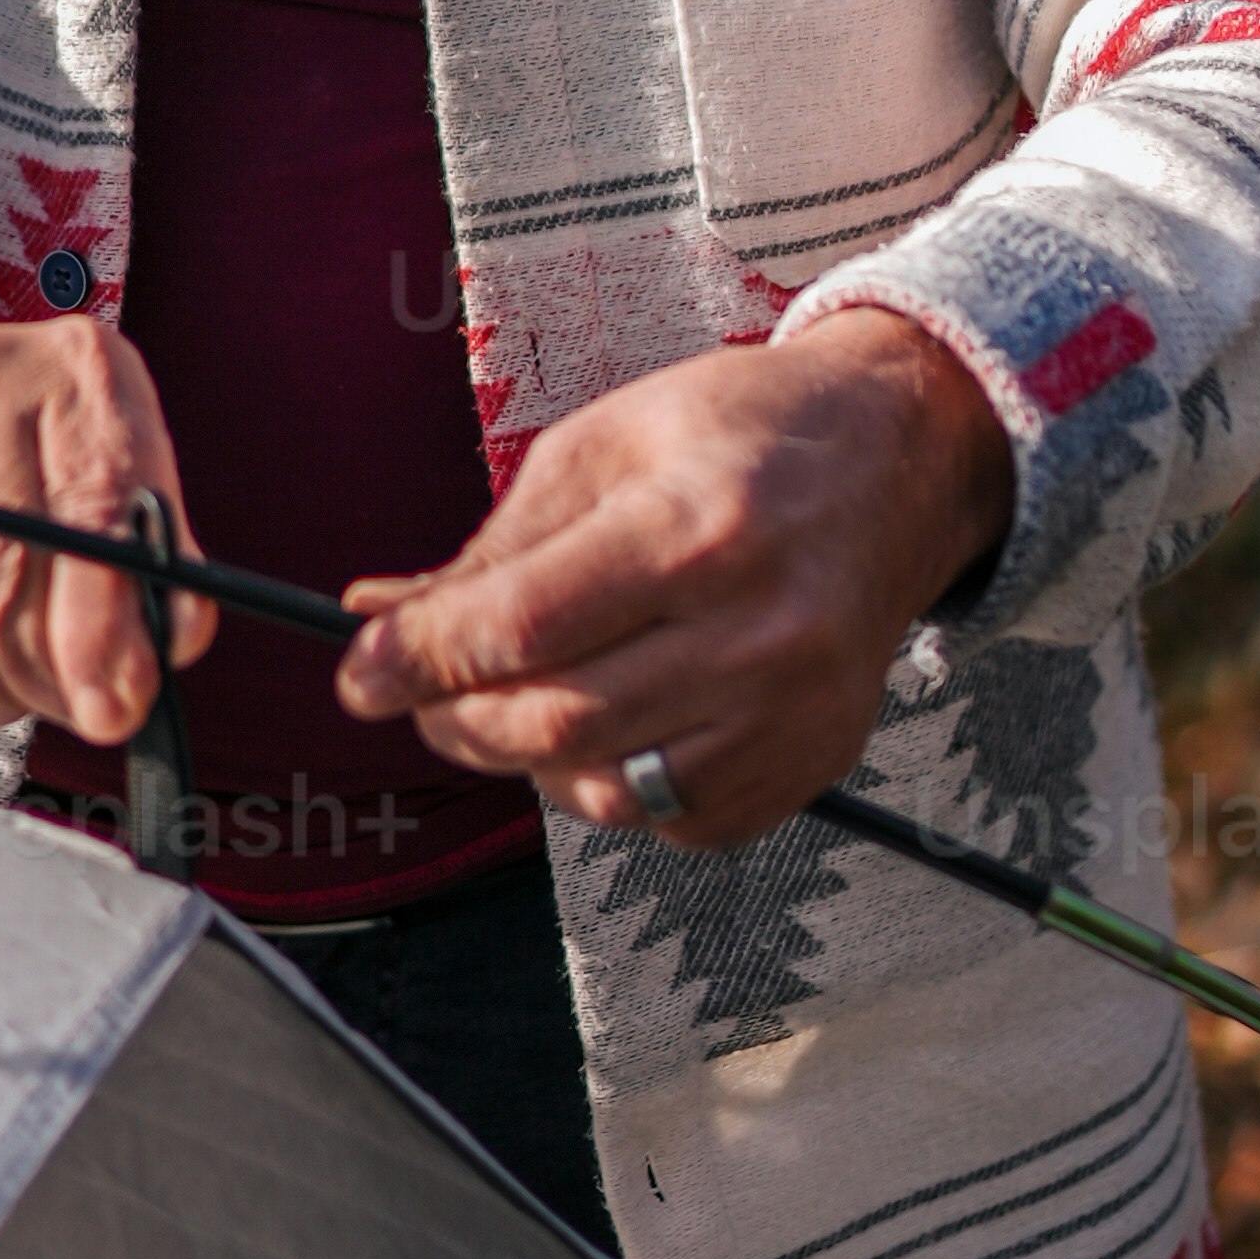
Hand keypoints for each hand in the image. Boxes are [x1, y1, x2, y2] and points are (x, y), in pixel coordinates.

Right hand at [0, 310, 208, 741]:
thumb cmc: (70, 478)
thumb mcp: (139, 496)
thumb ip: (159, 574)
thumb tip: (155, 656)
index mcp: (75, 372)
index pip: (88, 501)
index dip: (100, 617)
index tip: (115, 702)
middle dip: (40, 669)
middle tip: (74, 707)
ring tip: (17, 685)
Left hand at [334, 308, 1012, 848]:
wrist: (898, 460)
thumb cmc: (743, 435)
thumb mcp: (604, 446)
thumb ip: (494, 547)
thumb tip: (380, 618)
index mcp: (698, 528)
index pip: (526, 626)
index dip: (423, 660)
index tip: (361, 675)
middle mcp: (759, 631)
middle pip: (557, 725)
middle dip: (457, 720)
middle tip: (421, 693)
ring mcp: (794, 712)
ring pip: (609, 792)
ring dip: (527, 761)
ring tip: (514, 700)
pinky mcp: (811, 762)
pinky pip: (673, 822)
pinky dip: (612, 787)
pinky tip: (610, 723)